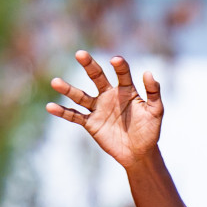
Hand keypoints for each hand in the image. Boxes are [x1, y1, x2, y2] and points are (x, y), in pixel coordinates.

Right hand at [46, 51, 163, 167]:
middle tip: (80, 54)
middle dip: (89, 66)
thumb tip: (148, 73)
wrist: (140, 153)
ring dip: (68, 89)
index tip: (115, 60)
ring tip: (55, 82)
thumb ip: (154, 93)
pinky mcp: (91, 123)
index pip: (122, 74)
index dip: (119, 66)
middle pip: (97, 77)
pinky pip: (75, 116)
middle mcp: (110, 95)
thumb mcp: (156, 111)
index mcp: (127, 90)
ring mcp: (99, 109)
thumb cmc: (150, 130)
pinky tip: (50, 107)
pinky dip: (63, 112)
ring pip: (81, 96)